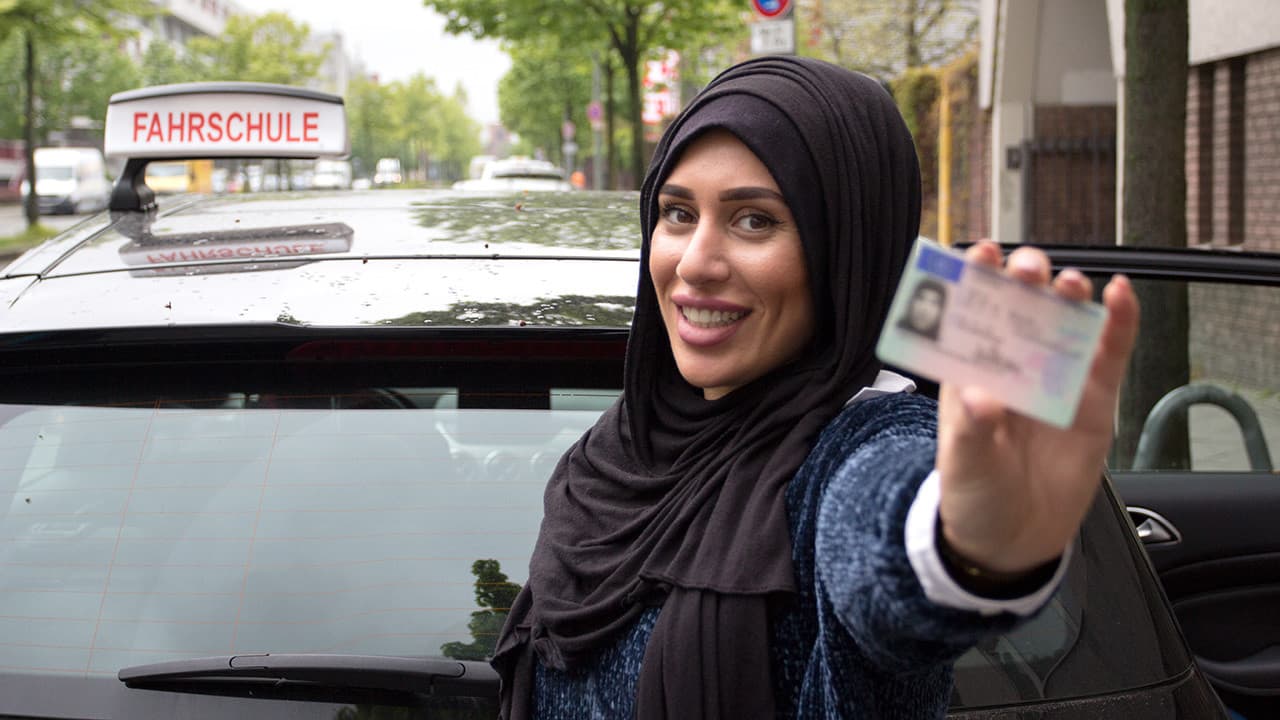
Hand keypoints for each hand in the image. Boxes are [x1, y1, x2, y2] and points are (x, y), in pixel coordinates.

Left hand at [935, 242, 1139, 574]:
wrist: (1013, 539)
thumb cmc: (974, 495)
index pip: (968, 314)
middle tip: (1030, 270)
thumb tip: (978, 398)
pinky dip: (1118, 324)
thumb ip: (969, 432)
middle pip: (1020, 307)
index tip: (980, 253)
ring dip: (1068, 295)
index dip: (974, 279)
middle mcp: (1011, 365)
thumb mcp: (963, 466)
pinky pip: (1108, 355)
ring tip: (1069, 285)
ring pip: (1064, 322)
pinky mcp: (1092, 400)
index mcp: (968, 372)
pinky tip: (1121, 295)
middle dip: (1024, 279)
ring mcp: (1053, 378)